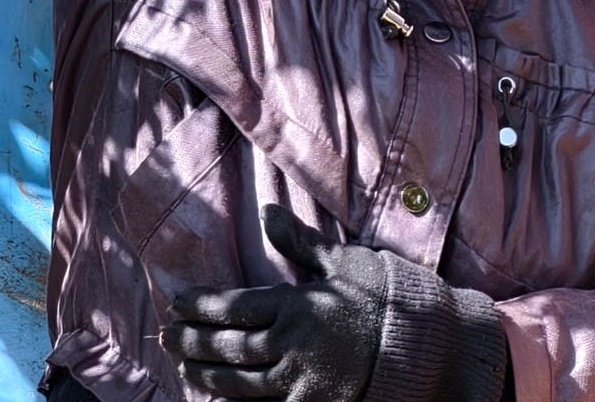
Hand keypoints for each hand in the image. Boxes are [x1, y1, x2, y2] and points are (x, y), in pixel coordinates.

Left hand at [162, 206, 507, 401]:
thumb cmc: (388, 298)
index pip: (233, 306)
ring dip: (208, 376)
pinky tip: (223, 401)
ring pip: (241, 383)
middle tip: (165, 338)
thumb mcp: (343, 263)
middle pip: (229, 346)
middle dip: (193, 342)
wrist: (429, 349)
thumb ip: (300, 243)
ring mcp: (301, 381)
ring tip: (185, 370)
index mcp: (296, 305)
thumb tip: (267, 213)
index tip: (176, 304)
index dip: (201, 306)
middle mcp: (291, 344)